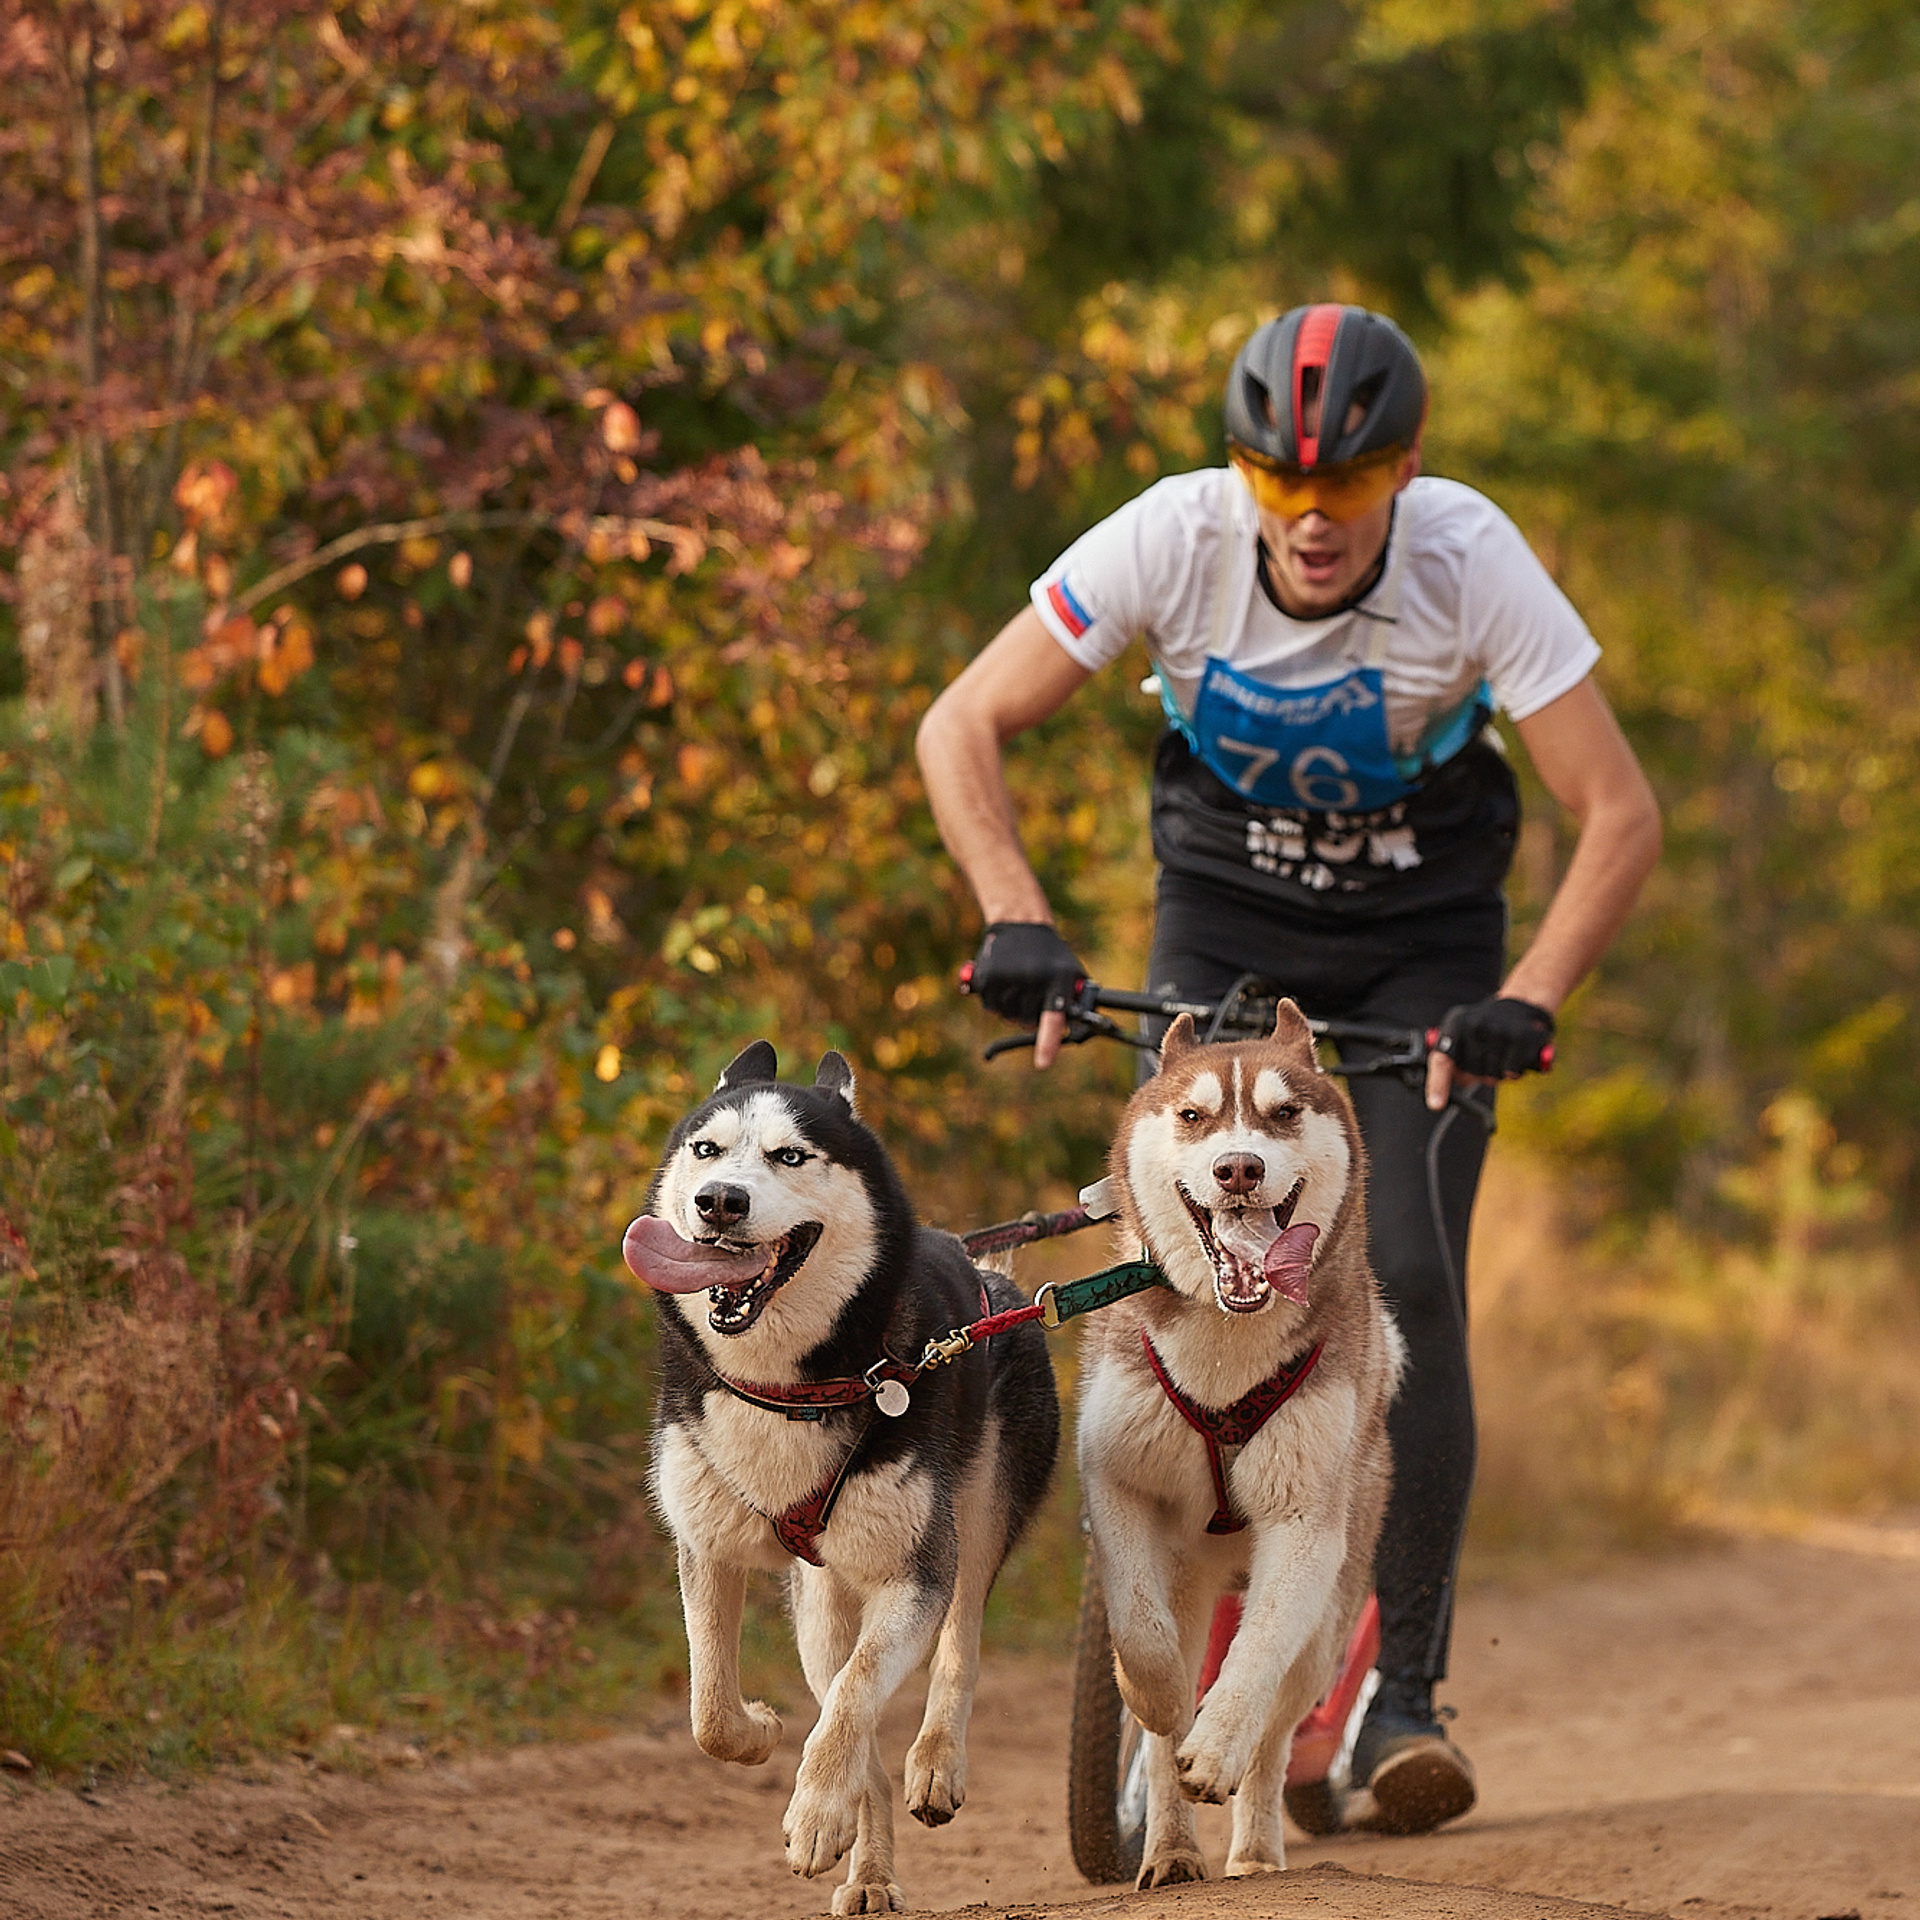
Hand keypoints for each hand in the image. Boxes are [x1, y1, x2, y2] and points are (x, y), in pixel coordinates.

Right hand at [967, 923, 1084, 1068]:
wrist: (1021, 922)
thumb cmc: (1052, 955)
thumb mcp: (1071, 972)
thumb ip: (1076, 1000)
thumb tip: (1088, 1027)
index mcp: (1058, 981)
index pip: (1053, 1018)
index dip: (1048, 1043)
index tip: (1043, 1064)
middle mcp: (1032, 980)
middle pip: (1026, 1023)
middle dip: (1029, 1017)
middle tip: (1033, 995)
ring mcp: (1007, 979)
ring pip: (1006, 1016)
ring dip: (1011, 1008)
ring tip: (1019, 983)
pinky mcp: (987, 977)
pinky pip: (990, 1007)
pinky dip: (995, 1000)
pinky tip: (1003, 980)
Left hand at [1423, 996, 1554, 1110]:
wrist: (1522, 1003)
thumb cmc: (1486, 1026)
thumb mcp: (1462, 1035)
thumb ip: (1451, 1063)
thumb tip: (1446, 1090)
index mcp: (1455, 1025)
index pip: (1441, 1060)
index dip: (1437, 1084)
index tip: (1436, 1105)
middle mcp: (1474, 1026)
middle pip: (1471, 1074)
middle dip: (1480, 1073)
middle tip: (1489, 1054)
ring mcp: (1498, 1030)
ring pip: (1492, 1076)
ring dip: (1498, 1072)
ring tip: (1503, 1052)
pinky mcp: (1520, 1038)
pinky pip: (1512, 1073)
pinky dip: (1515, 1071)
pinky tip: (1517, 1054)